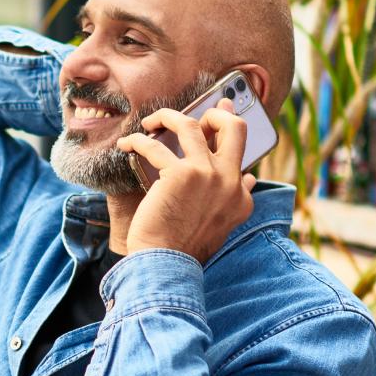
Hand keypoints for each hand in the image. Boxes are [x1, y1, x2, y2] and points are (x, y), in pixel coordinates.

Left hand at [115, 100, 255, 263]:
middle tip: (189, 117)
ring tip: (150, 122)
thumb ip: (235, 199)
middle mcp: (230, 180)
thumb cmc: (184, 246)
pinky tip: (126, 145)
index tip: (222, 110)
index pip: (243, 152)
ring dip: (166, 117)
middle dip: (214, 113)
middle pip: (233, 127)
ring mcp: (207, 174)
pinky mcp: (179, 174)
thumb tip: (249, 177)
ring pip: (190, 124)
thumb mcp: (222, 224)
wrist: (167, 264)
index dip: (229, 129)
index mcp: (241, 195)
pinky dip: (136, 141)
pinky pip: (153, 145)